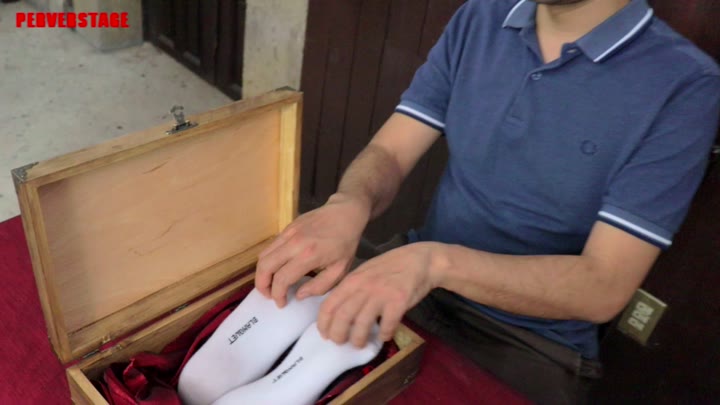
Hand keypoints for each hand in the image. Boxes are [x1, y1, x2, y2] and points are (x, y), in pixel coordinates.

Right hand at [255, 193, 370, 307]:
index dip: (278, 294)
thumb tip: (298, 294)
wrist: (345, 213)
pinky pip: (270, 247)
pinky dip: (268, 260)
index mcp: (309, 256)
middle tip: (269, 295)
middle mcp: (294, 243)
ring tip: (269, 284)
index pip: (282, 279)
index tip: (281, 303)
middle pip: (265, 266)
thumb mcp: (340, 270)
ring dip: (262, 273)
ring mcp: (289, 233)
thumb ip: (319, 286)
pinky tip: (276, 268)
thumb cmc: (346, 243)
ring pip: (263, 256)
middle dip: (262, 285)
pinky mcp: (287, 227)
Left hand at [317, 242, 443, 346]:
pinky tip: (385, 335)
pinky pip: (387, 326)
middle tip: (341, 342)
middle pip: (342, 318)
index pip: (329, 305)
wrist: (420, 260)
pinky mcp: (399, 302)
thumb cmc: (391, 267)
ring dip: (358, 340)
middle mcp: (363, 287)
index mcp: (352, 280)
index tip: (325, 335)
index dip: (324, 324)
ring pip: (362, 325)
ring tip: (360, 343)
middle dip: (338, 336)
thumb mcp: (365, 272)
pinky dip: (384, 335)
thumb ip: (351, 289)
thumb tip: (337, 312)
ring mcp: (381, 294)